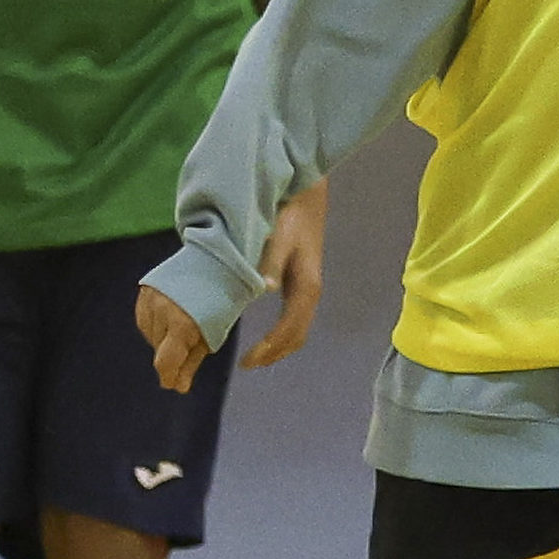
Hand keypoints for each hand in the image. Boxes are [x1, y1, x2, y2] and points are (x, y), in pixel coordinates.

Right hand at [137, 286, 213, 393]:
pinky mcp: (145, 290)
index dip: (167, 376)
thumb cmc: (222, 300)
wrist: (216, 259)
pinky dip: (155, 324)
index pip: (164, 363)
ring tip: (182, 324)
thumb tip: (178, 388)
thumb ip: (191, 363)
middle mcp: (162, 311)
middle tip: (190, 341)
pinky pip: (145, 319)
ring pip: (150, 335)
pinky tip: (170, 317)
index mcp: (182, 325)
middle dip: (172, 352)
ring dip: (163, 338)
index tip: (172, 382)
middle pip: (158, 349)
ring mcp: (151, 299)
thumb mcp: (213, 336)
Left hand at [239, 181, 328, 369]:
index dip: (270, 348)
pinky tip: (262, 335)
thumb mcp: (281, 235)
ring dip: (278, 347)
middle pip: (297, 336)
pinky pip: (293, 318)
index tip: (247, 361)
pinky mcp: (300, 282)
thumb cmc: (291, 212)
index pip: (290, 329)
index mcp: (307, 285)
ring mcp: (307, 288)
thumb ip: (271, 262)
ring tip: (253, 357)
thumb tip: (264, 289)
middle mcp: (310, 291)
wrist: (305, 193)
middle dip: (274, 354)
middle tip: (247, 364)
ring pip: (297, 330)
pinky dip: (279, 334)